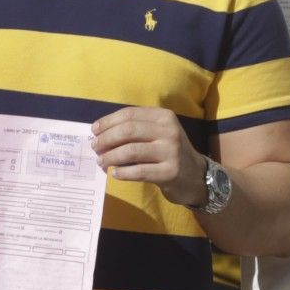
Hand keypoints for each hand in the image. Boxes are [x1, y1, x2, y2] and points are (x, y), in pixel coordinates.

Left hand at [91, 107, 206, 206]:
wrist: (195, 175)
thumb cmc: (169, 151)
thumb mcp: (158, 132)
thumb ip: (134, 129)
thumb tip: (100, 133)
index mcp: (164, 116)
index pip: (130, 114)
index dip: (108, 121)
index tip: (94, 130)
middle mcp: (169, 131)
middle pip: (128, 131)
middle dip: (106, 139)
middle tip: (95, 148)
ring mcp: (171, 152)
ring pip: (131, 151)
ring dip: (110, 157)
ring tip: (101, 162)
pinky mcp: (170, 172)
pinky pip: (139, 171)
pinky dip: (123, 172)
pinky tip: (115, 173)